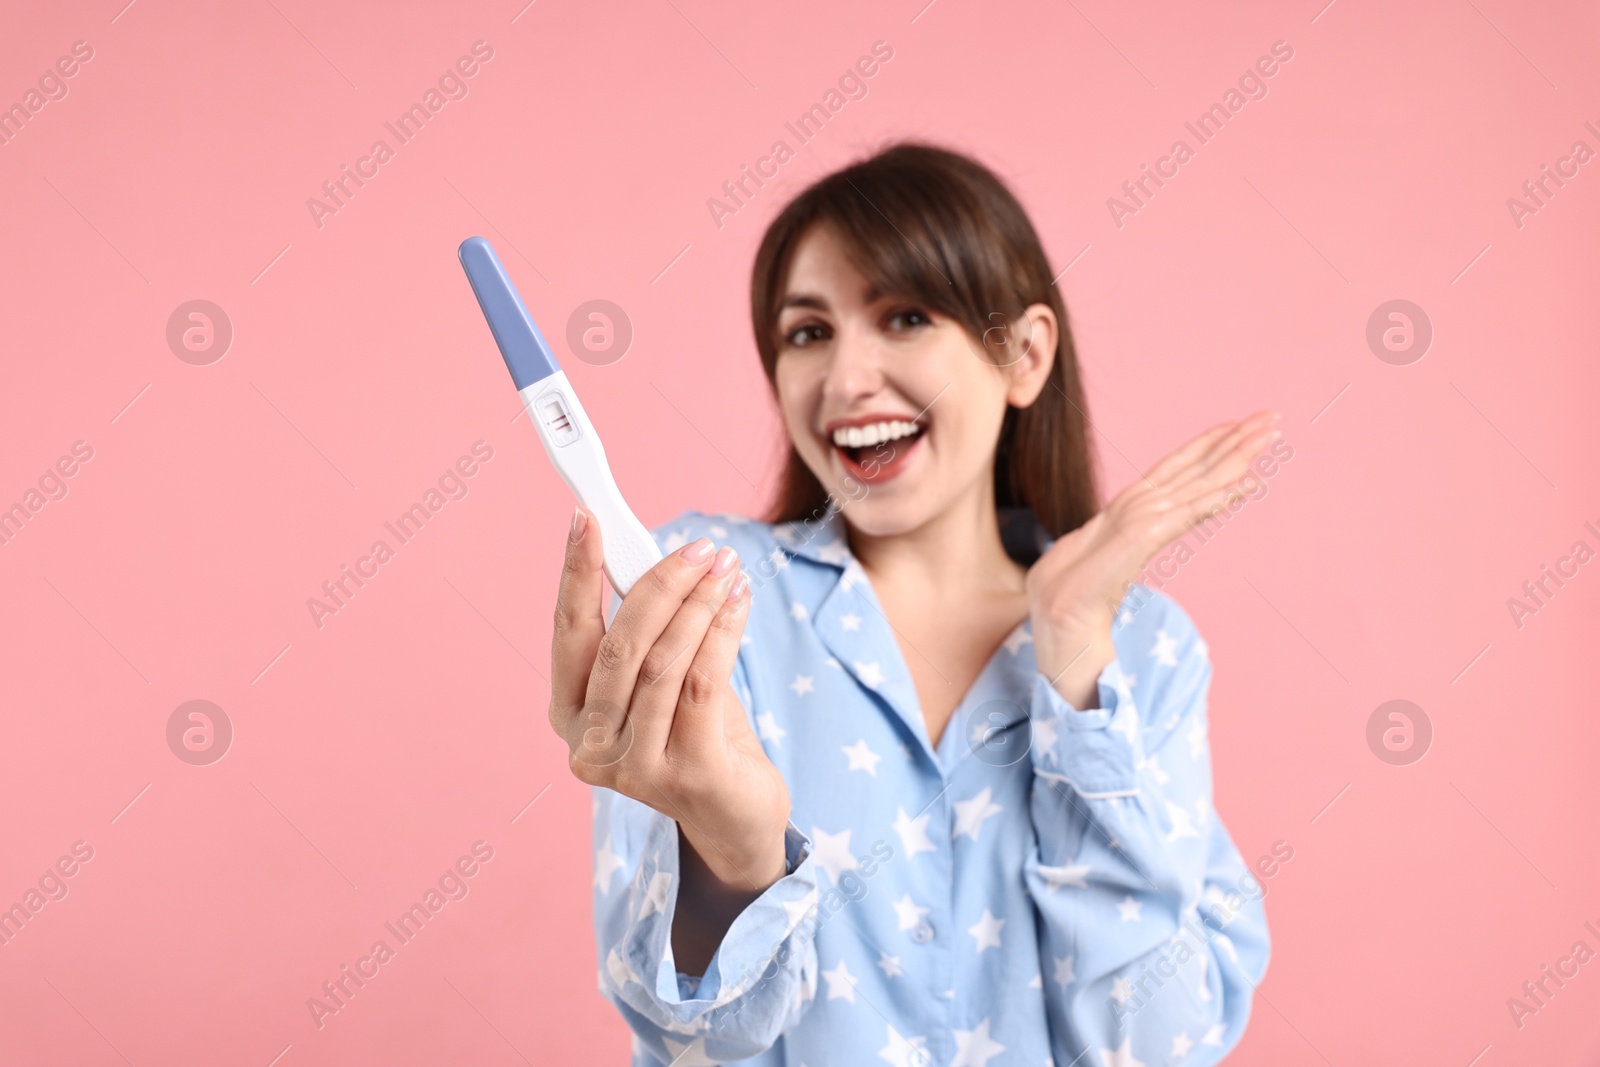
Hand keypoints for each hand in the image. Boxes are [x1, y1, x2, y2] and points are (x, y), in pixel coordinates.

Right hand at [550, 507, 790, 893]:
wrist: (735, 818)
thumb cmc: (697, 733)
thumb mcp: (662, 676)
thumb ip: (650, 627)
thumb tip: (651, 553)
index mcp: (570, 714)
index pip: (568, 631)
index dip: (575, 571)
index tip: (586, 517)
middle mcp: (590, 746)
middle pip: (619, 645)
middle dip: (659, 584)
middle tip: (698, 547)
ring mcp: (635, 768)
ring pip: (663, 662)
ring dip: (699, 604)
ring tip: (726, 569)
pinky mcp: (687, 774)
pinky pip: (701, 683)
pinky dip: (722, 632)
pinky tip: (738, 602)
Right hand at [1026, 411, 1281, 707]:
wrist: (1059, 617)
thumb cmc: (1079, 595)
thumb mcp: (1113, 559)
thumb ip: (1128, 542)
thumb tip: (1138, 540)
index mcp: (1133, 507)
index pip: (1180, 467)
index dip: (1212, 444)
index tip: (1246, 428)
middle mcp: (1141, 505)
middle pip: (1196, 464)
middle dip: (1235, 439)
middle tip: (1272, 416)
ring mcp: (1141, 518)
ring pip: (1199, 479)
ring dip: (1236, 454)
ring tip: (1268, 431)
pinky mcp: (1141, 537)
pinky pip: (1189, 513)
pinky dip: (1219, 496)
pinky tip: (1247, 484)